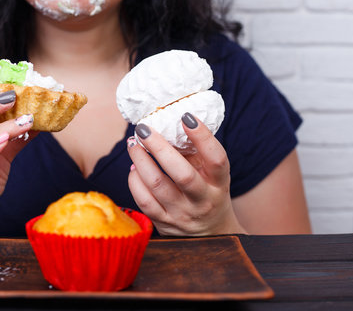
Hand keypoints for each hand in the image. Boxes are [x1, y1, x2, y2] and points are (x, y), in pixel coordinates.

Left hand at [127, 113, 245, 235]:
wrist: (211, 235)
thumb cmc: (207, 193)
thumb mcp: (211, 175)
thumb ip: (194, 153)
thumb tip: (167, 123)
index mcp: (219, 183)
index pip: (216, 160)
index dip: (203, 137)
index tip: (186, 117)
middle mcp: (203, 200)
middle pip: (182, 174)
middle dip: (159, 147)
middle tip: (144, 129)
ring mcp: (182, 214)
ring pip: (157, 185)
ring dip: (140, 160)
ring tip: (133, 143)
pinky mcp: (164, 223)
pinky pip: (144, 200)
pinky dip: (135, 180)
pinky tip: (133, 167)